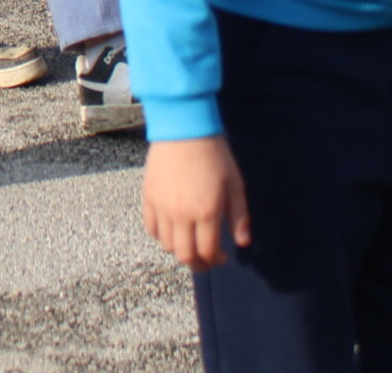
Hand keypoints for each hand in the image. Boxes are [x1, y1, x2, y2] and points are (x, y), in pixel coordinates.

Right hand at [143, 136, 250, 270]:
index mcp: (207, 213)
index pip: (208, 251)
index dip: (216, 260)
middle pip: (185, 255)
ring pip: (166, 245)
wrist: (184, 129)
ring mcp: (162, 207)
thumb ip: (239, 216)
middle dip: (198, 263)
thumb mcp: (235, 185)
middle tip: (205, 260)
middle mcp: (182, 215)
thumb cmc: (214, 156)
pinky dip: (160, 235)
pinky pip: (151, 227)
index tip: (222, 256)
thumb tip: (242, 243)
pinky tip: (171, 230)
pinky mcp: (148, 197)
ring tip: (189, 243)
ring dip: (179, 250)